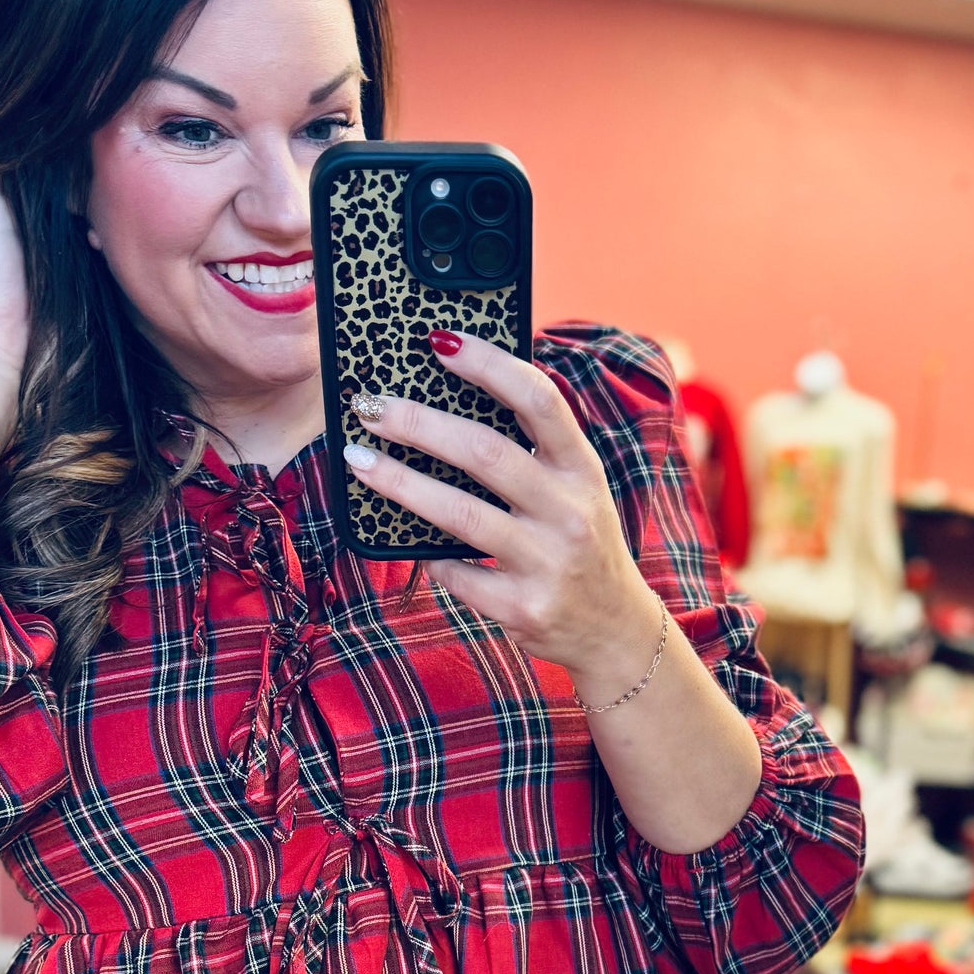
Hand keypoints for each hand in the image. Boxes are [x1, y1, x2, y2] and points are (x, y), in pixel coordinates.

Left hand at [342, 332, 663, 695]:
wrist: (615, 629)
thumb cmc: (580, 543)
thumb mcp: (577, 488)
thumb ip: (533, 448)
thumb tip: (454, 396)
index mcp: (582, 469)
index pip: (539, 400)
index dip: (489, 365)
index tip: (438, 343)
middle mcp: (570, 512)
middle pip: (485, 452)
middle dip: (419, 423)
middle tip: (371, 407)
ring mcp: (548, 563)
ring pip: (460, 514)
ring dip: (400, 482)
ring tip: (358, 460)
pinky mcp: (524, 608)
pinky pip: (457, 574)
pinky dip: (429, 557)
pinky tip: (411, 544)